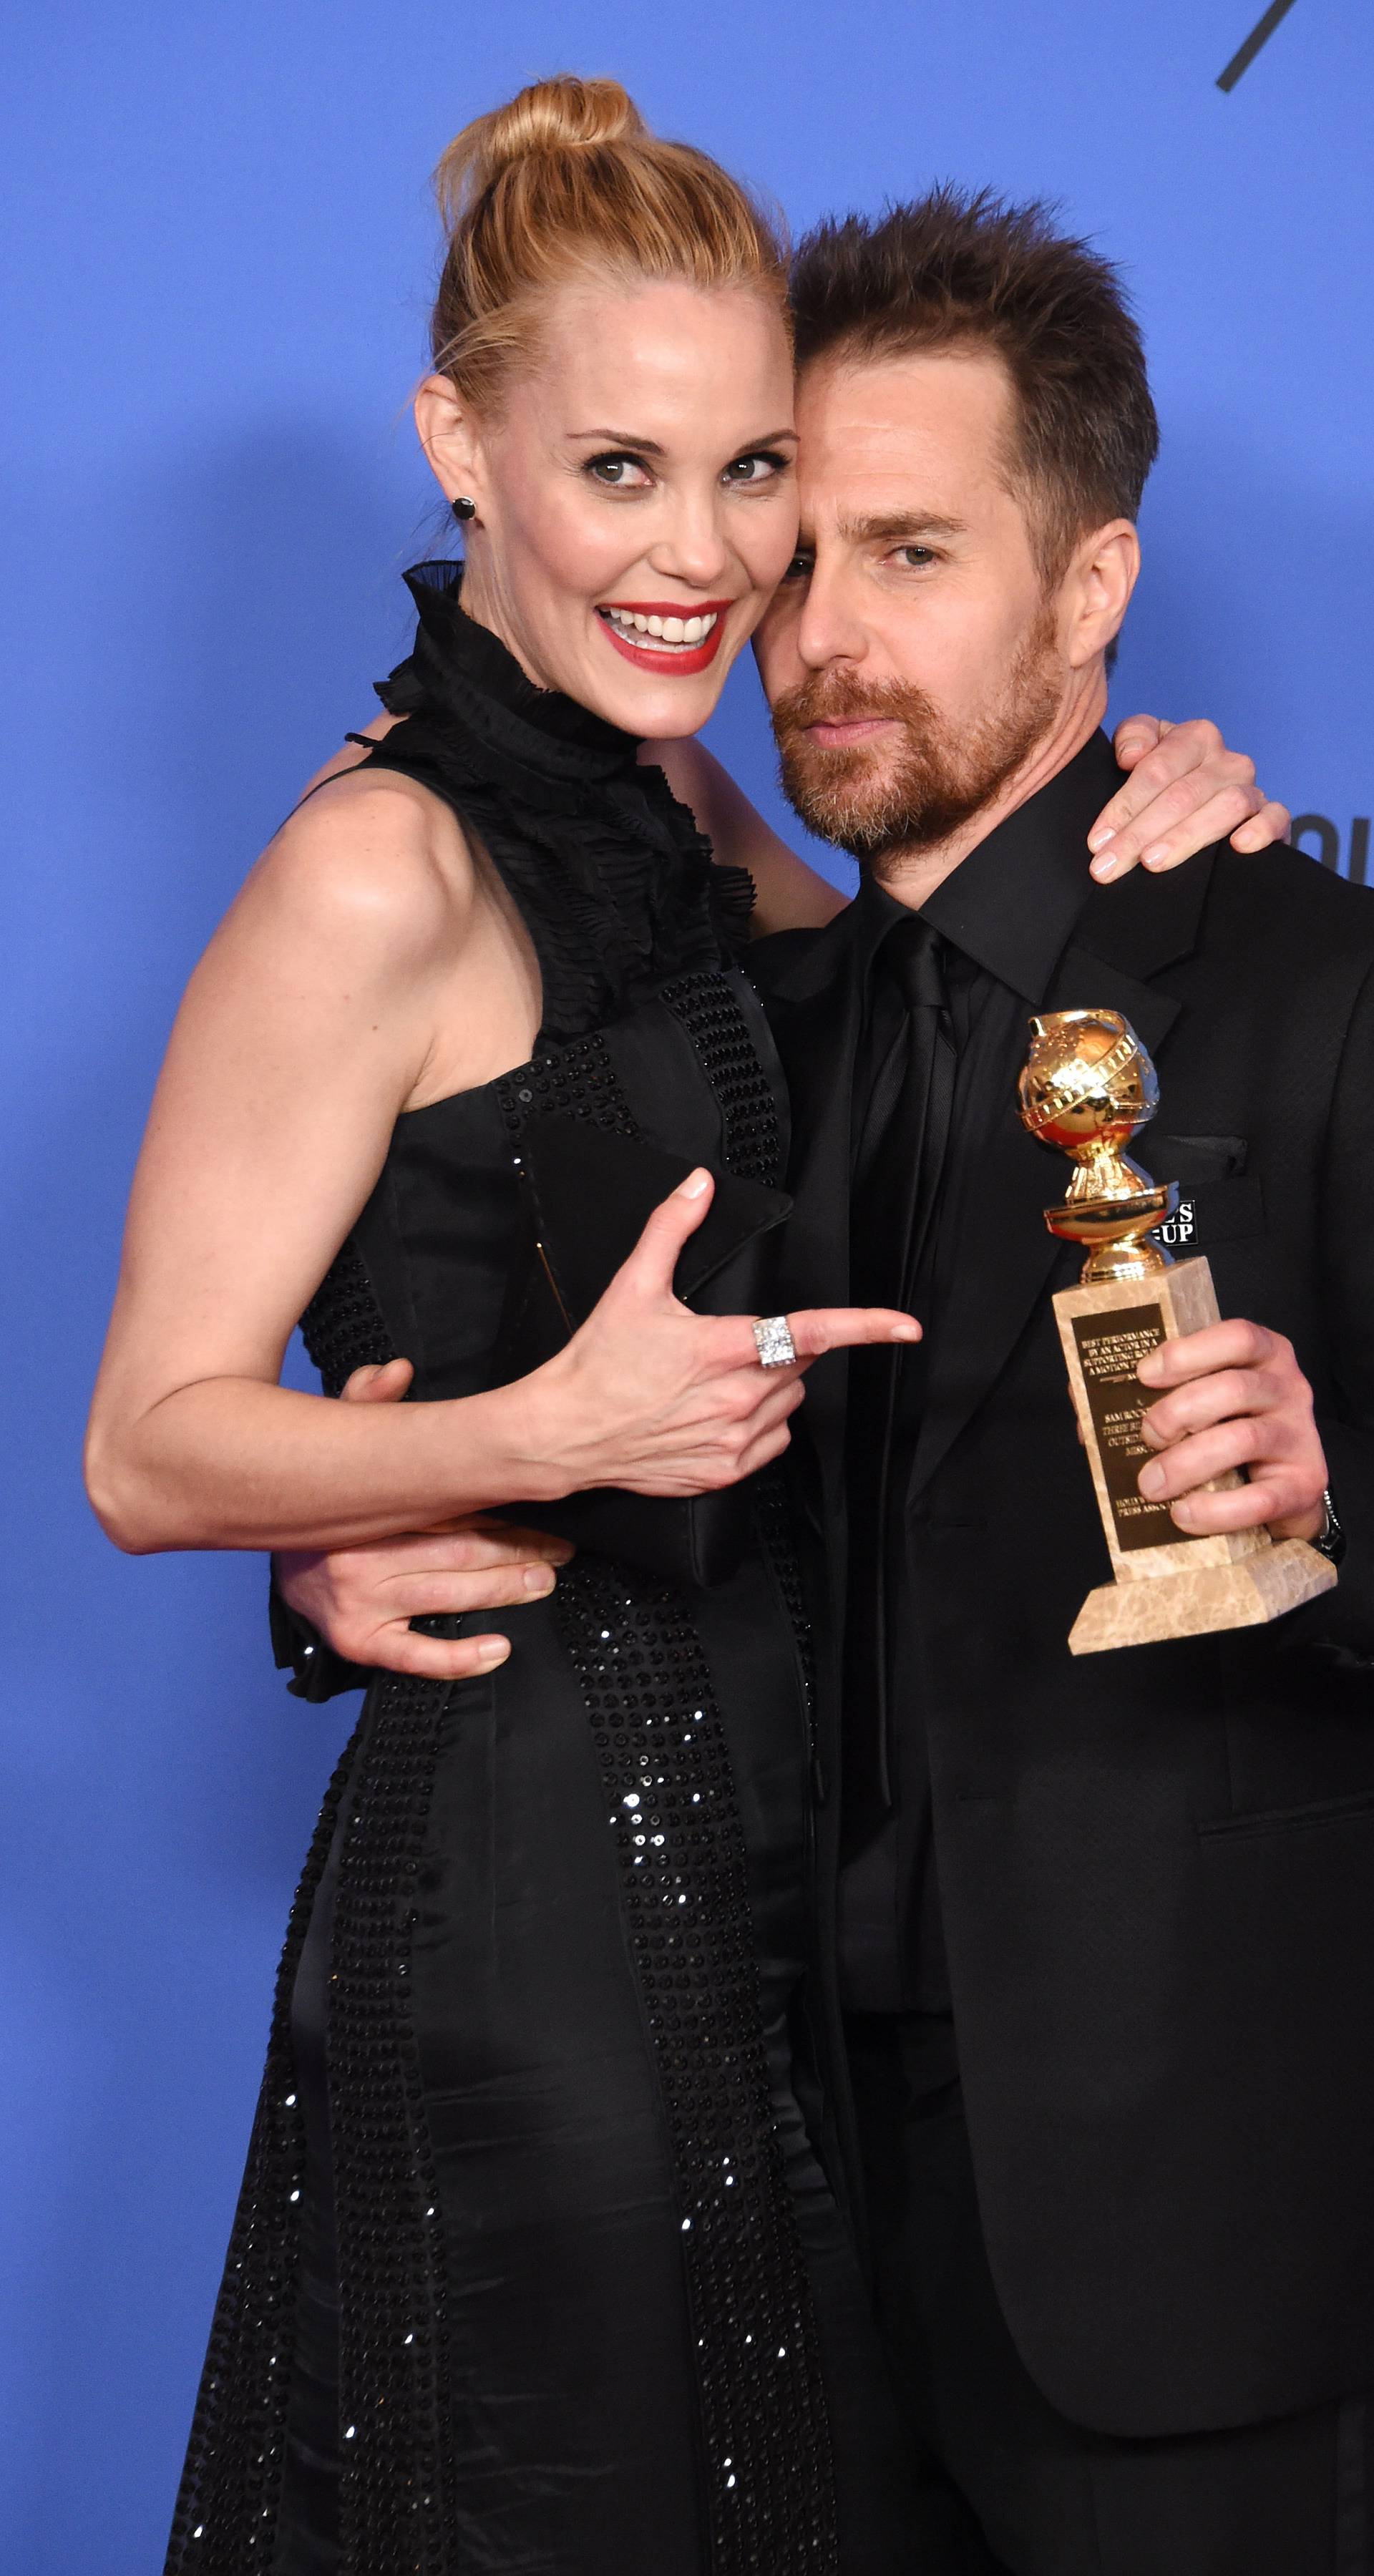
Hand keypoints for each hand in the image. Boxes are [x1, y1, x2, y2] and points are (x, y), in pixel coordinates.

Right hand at [276, 1357, 574, 1677]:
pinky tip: (499, 1649)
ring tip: (545, 1578)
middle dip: (519, 1546)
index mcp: (366, 1505)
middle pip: (459, 1550)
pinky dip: (460, 1658)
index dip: (500, 1501)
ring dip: (506, 1588)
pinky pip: (414, 1656)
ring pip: (450, 1594)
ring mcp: (359, 1602)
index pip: (448, 1503)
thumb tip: (396, 1370)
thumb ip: (366, 1401)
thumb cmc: (321, 1492)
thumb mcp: (335, 1436)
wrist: (263, 1538)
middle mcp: (361, 1555)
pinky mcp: (356, 1641)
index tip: (538, 1498)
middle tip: (562, 1545)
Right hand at [519, 1168, 919, 1500]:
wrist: (566, 1433)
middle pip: (798, 1366)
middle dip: (778, 1350)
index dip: (866, 1327)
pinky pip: (773, 1442)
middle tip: (730, 1346)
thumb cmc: (597, 1363)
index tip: (905, 1327)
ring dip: (770, 1388)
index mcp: (724, 1347)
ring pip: (789, 1404)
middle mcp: (737, 1396)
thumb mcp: (632, 1286)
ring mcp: (733, 1438)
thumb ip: (671, 1229)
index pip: (812, 1333)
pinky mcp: (725, 1471)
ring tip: (716, 1382)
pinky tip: (717, 1416)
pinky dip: (759, 1427)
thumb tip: (698, 1185)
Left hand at [1089, 718, 1289, 881]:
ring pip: (1225, 807)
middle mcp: (1227, 760)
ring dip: (1185, 837)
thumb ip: (1133, 737)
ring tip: (1152, 863)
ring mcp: (1251, 787)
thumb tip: (1131, 755)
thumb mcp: (1142, 747)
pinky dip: (1261, 829)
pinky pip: (1276, 817)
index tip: (1096, 842)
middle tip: (1109, 866)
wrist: (1200, 799)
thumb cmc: (1164, 777)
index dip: (1123, 807)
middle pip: (1182, 795)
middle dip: (1139, 834)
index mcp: (1195, 737)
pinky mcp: (1272, 816)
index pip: (1155, 770)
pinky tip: (1238, 847)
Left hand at [1135, 1321, 1326, 1540]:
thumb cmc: (1226, 1433)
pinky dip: (1215, 1510)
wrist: (1281, 1489)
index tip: (1144, 1374)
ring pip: (1244, 1439)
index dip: (1187, 1352)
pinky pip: (1260, 1499)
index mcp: (1262, 1355)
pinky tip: (1183, 1514)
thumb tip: (1082, 1399)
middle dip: (1178, 1412)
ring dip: (1188, 1463)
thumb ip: (1149, 1394)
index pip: (1237, 1337)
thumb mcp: (1197, 1402)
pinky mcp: (1303, 1484)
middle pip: (1235, 1388)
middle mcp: (1288, 1387)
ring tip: (1152, 1484)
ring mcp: (1299, 1436)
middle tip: (1146, 1437)